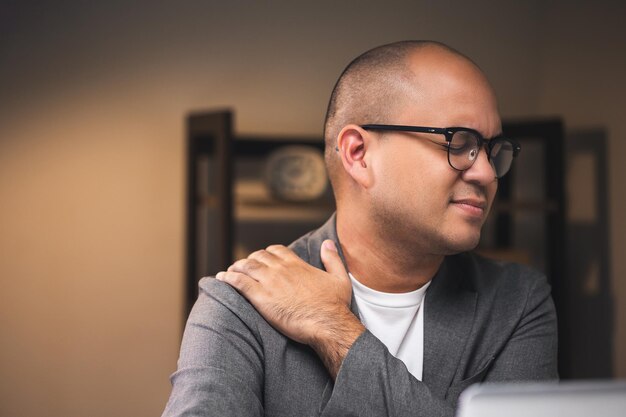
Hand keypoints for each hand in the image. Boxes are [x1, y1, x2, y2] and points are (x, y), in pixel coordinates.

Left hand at [216, 240, 364, 377]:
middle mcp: (281, 270)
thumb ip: (332, 259)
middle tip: (244, 268)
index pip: (276, 250)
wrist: (327, 324)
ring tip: (229, 272)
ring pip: (246, 266)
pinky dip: (228, 278)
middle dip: (249, 260)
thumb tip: (328, 243)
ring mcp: (270, 282)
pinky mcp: (261, 298)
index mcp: (297, 264)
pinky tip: (221, 279)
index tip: (262, 260)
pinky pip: (239, 282)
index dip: (266, 254)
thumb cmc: (335, 306)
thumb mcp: (339, 278)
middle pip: (258, 257)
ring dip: (236, 267)